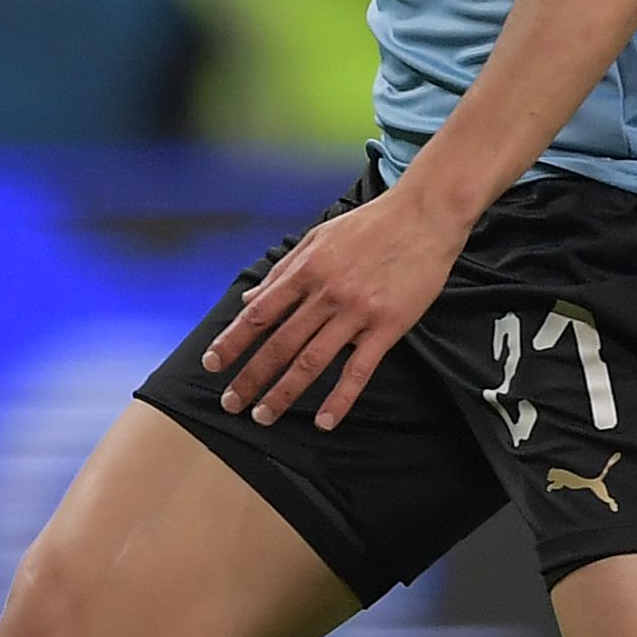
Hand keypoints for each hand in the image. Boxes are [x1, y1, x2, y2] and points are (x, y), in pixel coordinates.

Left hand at [198, 179, 470, 429]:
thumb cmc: (370, 226)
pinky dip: (340, 399)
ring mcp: (357, 312)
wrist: (425, 215)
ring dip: (284, 393)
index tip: (212, 365)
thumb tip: (248, 299)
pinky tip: (324, 421)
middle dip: (250, 377)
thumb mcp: (318, 238)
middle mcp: (326, 294)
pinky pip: (359, 370)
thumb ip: (282, 271)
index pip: (258, 314)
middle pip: (279, 344)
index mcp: (306, 270)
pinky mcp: (388, 326)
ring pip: (312, 362)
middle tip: (230, 403)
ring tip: (264, 415)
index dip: (232, 342)